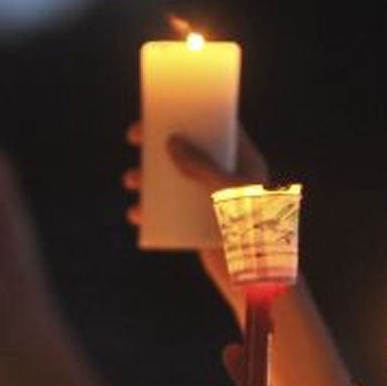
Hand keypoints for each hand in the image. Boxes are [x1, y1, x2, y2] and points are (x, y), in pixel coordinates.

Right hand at [124, 122, 268, 314]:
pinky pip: (171, 213)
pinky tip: (137, 214)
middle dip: (161, 143)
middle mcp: (227, 178)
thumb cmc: (252, 231)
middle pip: (191, 150)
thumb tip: (172, 141)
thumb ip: (201, 165)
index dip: (194, 113)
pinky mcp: (199, 226)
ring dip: (150, 179)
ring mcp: (212, 202)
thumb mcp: (227, 191)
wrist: (256, 280)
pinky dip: (152, 212)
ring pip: (175, 181)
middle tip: (135, 137)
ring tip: (131, 180)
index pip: (220, 127)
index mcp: (244, 162)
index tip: (166, 105)